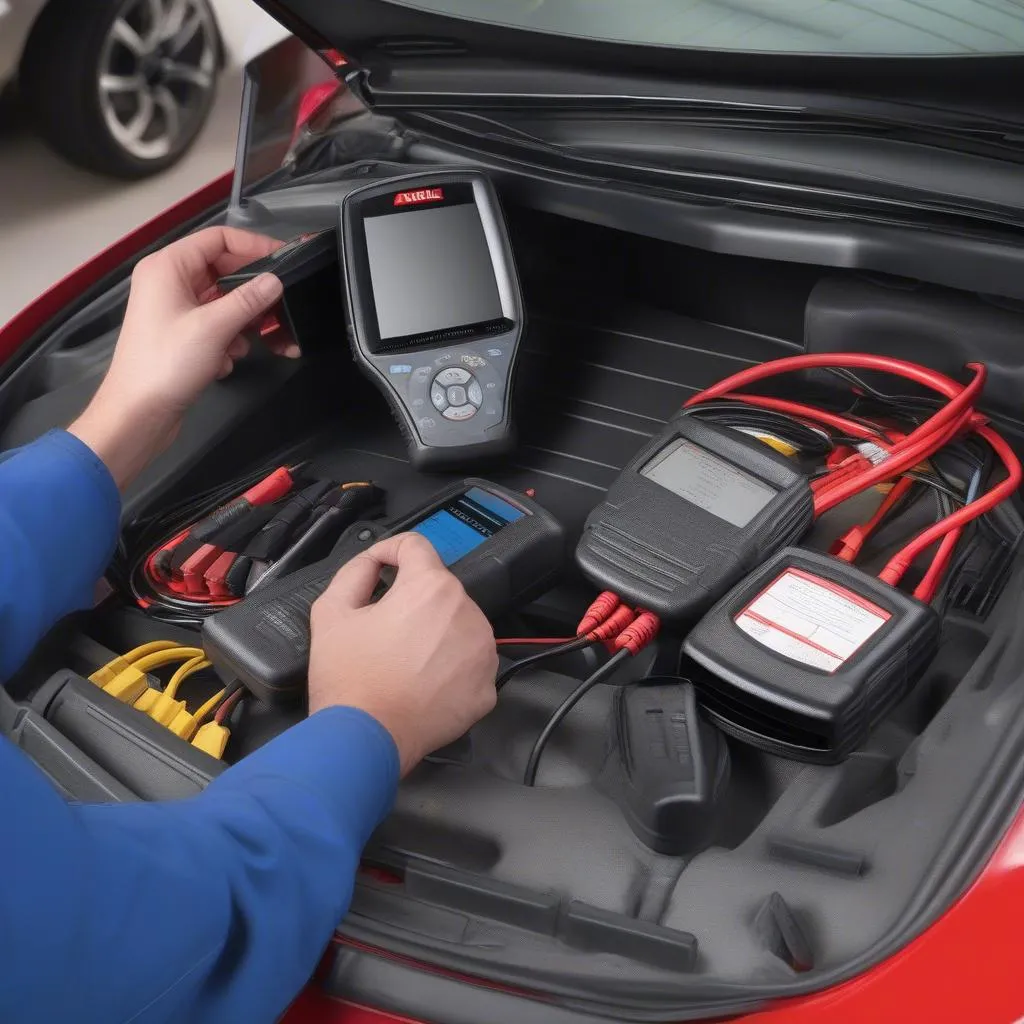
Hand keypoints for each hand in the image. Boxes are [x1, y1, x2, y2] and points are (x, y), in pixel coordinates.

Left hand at [70, 227, 292, 487]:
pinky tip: (224, 362)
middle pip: (223, 272)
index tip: (286, 260)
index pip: (218, 239)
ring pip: (222, 302)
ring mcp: (173, 309)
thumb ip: (249, 300)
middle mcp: (168, 282)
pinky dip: (226, 342)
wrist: (138, 413)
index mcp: (168, 267)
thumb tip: (276, 280)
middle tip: (278, 308)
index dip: (254, 247)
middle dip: (250, 294)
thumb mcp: (214, 327)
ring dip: (240, 323)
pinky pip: (215, 326)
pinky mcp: (180, 335)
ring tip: (244, 345)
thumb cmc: (167, 364)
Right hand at [308, 533, 498, 775]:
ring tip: (402, 659)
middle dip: (412, 600)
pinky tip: (421, 680)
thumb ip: (354, 572)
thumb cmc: (350, 682)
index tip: (382, 564)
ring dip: (434, 632)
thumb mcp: (331, 613)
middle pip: (438, 590)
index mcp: (430, 589)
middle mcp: (465, 613)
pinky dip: (449, 666)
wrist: (366, 741)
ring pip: (457, 625)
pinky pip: (468, 662)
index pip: (416, 546)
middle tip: (384, 627)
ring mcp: (481, 652)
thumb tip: (371, 562)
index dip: (391, 550)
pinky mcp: (486, 685)